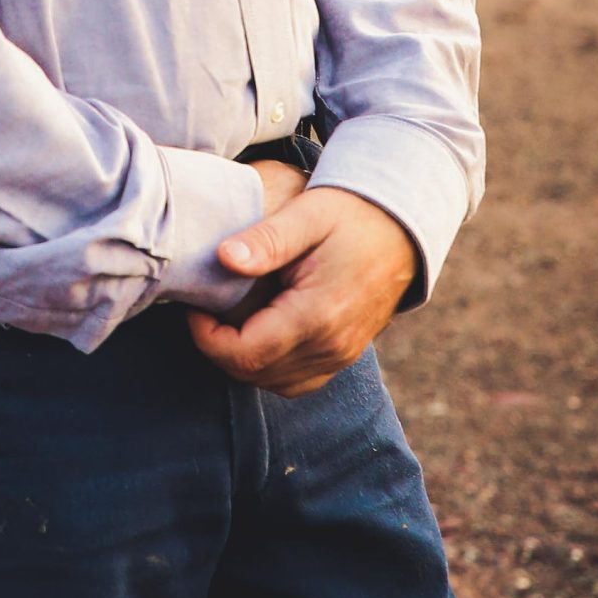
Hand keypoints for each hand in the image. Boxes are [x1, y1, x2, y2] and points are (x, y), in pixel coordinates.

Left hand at [186, 188, 417, 396]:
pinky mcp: (345, 354)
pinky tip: (257, 334)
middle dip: (219, 349)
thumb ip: (265, 239)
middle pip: (255, 374)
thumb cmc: (352, 213)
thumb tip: (223, 258)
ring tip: (226, 321)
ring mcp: (342, 355)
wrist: (402, 224)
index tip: (194, 306)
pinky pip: (298, 381)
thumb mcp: (307, 214)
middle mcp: (332, 346)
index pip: (245, 354)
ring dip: (243, 361)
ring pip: (275, 383)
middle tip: (205, 310)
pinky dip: (270, 368)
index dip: (206, 337)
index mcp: (317, 315)